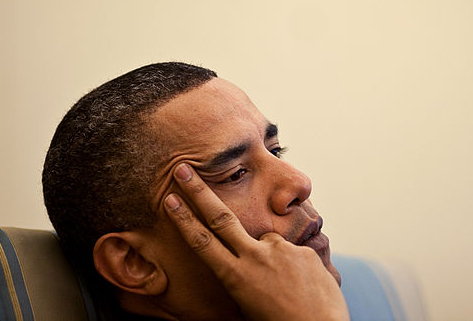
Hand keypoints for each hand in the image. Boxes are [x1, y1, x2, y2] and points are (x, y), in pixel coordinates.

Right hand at [163, 163, 349, 320]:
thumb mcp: (249, 304)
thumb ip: (245, 275)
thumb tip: (243, 262)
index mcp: (236, 276)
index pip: (202, 242)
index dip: (184, 219)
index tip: (170, 198)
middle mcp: (255, 257)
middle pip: (220, 217)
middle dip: (199, 191)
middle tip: (184, 168)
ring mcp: (280, 251)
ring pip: (268, 243)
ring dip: (272, 259)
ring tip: (287, 288)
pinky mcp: (302, 250)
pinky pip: (293, 253)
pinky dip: (294, 266)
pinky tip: (303, 286)